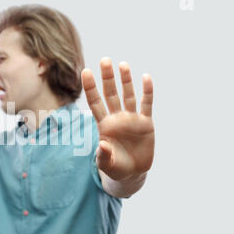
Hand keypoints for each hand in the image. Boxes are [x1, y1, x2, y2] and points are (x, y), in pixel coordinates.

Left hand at [81, 57, 154, 181]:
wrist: (133, 173)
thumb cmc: (116, 168)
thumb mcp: (107, 164)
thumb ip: (103, 156)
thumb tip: (102, 145)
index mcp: (104, 125)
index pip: (95, 103)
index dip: (91, 88)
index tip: (86, 71)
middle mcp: (117, 118)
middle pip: (111, 94)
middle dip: (108, 78)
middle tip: (105, 60)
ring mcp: (131, 119)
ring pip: (128, 95)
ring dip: (126, 80)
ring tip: (123, 64)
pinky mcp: (146, 123)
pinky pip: (146, 104)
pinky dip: (147, 91)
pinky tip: (146, 78)